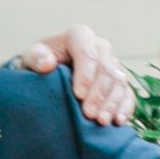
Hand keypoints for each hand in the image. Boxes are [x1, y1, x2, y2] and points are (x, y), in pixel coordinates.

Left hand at [7, 25, 135, 126]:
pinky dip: (124, 108)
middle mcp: (100, 48)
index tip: (78, 95)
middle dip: (99, 93)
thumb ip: (36, 58)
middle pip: (106, 68)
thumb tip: (47, 64)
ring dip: (112, 103)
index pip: (87, 52)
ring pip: (119, 82)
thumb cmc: (39, 64)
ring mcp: (112, 65)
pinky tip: (118, 122)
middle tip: (89, 115)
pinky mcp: (118, 83)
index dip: (86, 74)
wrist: (47, 75)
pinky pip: (128, 94)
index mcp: (79, 37)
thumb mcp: (31, 58)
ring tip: (101, 122)